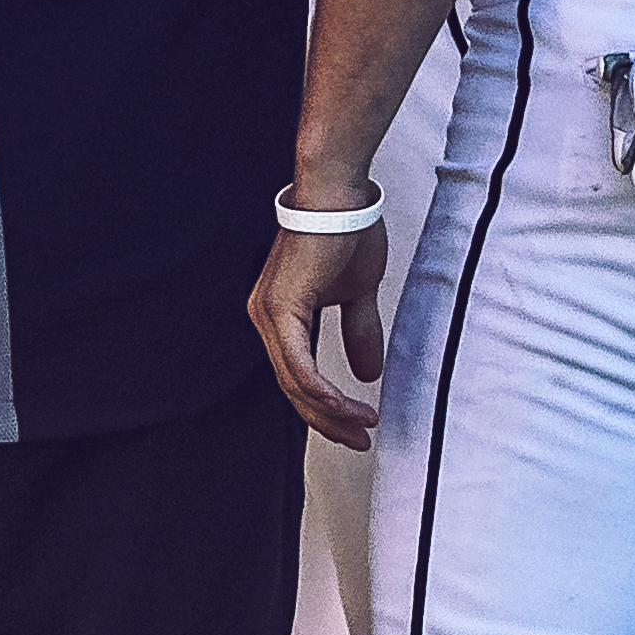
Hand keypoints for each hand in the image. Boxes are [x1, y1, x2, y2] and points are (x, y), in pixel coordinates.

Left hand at [251, 220, 392, 450]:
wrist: (340, 196)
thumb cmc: (346, 231)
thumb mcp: (357, 294)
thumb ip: (358, 332)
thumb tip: (367, 372)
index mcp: (281, 316)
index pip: (299, 378)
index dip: (327, 409)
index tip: (357, 425)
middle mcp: (266, 318)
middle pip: (294, 389)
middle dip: (329, 421)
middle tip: (360, 439)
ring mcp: (270, 314)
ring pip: (295, 383)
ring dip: (331, 410)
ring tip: (363, 424)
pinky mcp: (282, 309)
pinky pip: (299, 365)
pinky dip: (322, 390)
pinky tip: (343, 404)